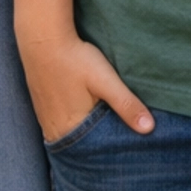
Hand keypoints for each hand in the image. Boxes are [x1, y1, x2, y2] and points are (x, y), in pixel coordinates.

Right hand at [19, 32, 153, 142]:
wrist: (42, 39)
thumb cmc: (75, 59)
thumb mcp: (105, 81)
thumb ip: (126, 104)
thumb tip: (149, 128)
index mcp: (70, 129)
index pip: (94, 151)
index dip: (110, 148)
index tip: (125, 146)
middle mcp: (54, 130)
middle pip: (81, 145)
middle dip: (97, 143)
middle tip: (116, 137)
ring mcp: (44, 119)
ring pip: (70, 135)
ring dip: (84, 133)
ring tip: (101, 125)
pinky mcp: (41, 106)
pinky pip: (58, 125)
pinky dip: (72, 124)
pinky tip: (81, 113)